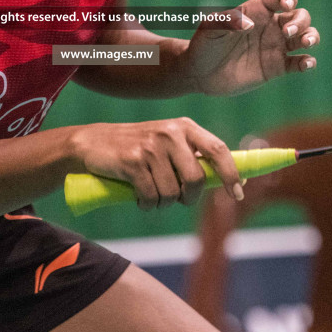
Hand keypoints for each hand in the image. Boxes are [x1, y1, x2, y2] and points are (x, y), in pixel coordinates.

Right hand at [69, 117, 241, 209]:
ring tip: (150, 192)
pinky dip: (146, 204)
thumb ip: (193, 157)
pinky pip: (151, 197)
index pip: (218, 149)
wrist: (93, 142)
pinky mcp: (133, 161)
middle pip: (196, 179)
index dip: (231, 173)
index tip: (238, 194)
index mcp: (184, 127)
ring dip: (162, 202)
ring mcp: (151, 146)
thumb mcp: (167, 143)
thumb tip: (227, 180)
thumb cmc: (137, 148)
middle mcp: (170, 133)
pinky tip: (138, 195)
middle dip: (189, 197)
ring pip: (172, 193)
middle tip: (178, 199)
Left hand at [183, 0, 318, 96]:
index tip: (286, 5)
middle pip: (301, 15)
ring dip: (311, 36)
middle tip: (287, 32)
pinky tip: (306, 64)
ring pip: (306, 36)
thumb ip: (228, 21)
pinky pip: (299, 62)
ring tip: (305, 43)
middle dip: (301, 21)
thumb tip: (250, 24)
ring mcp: (276, 46)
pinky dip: (308, 62)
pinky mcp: (277, 67)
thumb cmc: (204, 43)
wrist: (200, 72)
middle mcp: (272, 26)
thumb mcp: (210, 28)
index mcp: (258, 10)